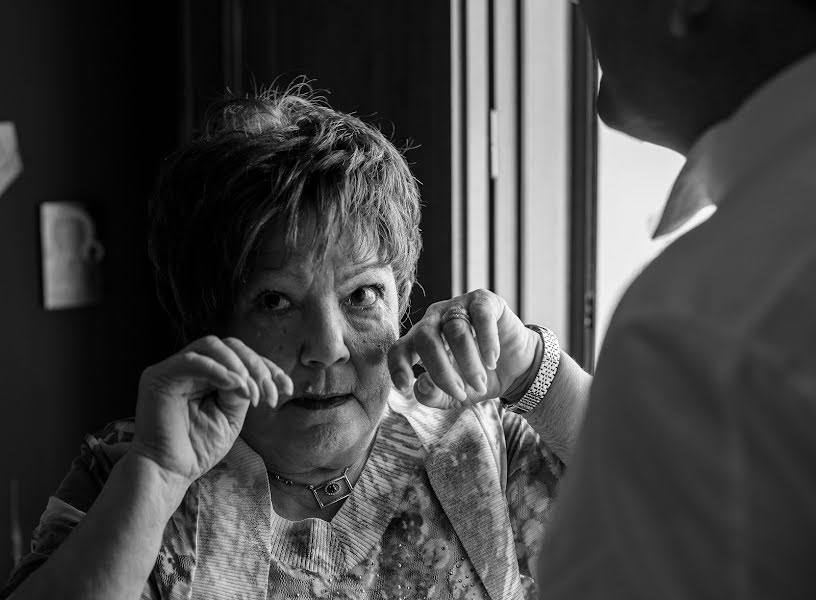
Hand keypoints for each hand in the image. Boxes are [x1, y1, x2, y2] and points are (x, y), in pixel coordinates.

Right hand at [132, 335, 292, 484]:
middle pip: (230, 346)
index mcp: (209, 375)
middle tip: (269, 395)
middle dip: (257, 367)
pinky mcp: (158, 376)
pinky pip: (191, 361)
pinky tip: (235, 385)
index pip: (241, 358)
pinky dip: (217, 369)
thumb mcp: (231, 416)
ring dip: (239, 366)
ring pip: (212, 346)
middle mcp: (191, 366)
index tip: (287, 389)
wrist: (170, 472)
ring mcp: (173, 369)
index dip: (267, 368)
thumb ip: (241, 391)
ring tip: (251, 392)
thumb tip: (251, 376)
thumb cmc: (198, 448)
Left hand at [388, 289, 538, 408]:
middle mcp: (434, 319)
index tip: (405, 386)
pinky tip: (492, 360)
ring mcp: (457, 306)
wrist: (516, 368)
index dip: (398, 365)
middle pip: (425, 338)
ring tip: (480, 382)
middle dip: (442, 371)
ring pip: (455, 330)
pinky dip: (487, 342)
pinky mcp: (483, 301)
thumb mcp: (453, 396)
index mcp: (420, 341)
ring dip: (469, 362)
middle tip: (461, 393)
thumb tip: (420, 383)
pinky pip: (480, 317)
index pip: (399, 348)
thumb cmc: (478, 379)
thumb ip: (432, 395)